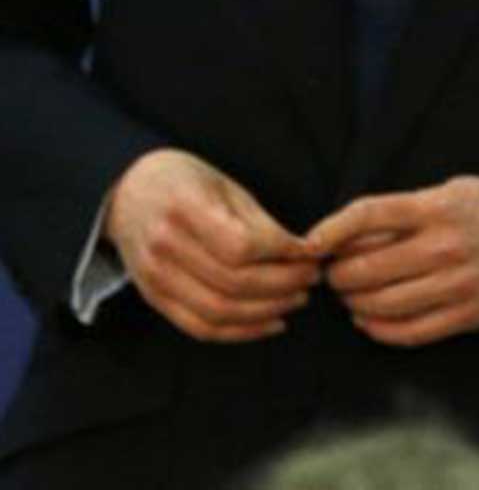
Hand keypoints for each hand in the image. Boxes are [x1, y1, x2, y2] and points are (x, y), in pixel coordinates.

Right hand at [103, 148, 318, 341]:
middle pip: (233, 282)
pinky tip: (271, 322)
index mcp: (185, 208)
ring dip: (267, 310)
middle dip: (284, 284)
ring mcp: (154, 277)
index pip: (241, 245)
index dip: (283, 253)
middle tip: (313, 277)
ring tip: (298, 298)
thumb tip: (304, 252)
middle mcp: (164, 246)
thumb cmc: (187, 183)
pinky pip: (200, 328)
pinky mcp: (154, 298)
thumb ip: (261, 222)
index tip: (311, 251)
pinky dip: (240, 332)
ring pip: (219, 312)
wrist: (129, 193)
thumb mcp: (226, 186)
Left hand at [308, 176, 478, 347]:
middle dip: (337, 274)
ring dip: (354, 304)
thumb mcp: (454, 191)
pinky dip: (378, 330)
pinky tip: (370, 320)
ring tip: (352, 296)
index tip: (309, 243)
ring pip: (380, 305)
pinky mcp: (467, 315)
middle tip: (333, 273)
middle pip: (365, 268)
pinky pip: (407, 332)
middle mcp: (445, 246)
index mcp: (440, 207)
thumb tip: (348, 235)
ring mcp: (457, 284)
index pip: (369, 215)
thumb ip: (407, 210)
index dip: (330, 230)